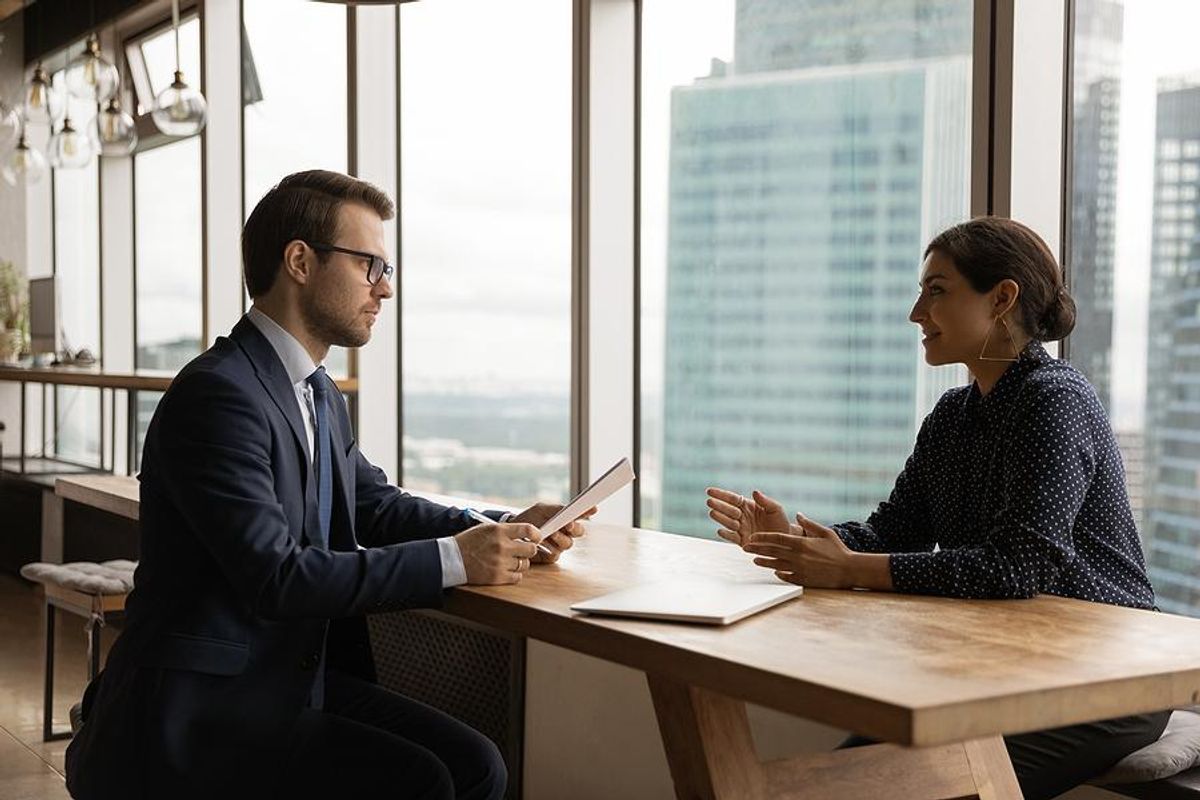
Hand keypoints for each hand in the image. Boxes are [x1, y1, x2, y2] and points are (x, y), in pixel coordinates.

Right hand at [453, 522, 541, 584]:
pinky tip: (506, 570)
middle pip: (531, 549)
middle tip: (522, 551)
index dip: (536, 535)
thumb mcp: (486, 528)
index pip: (528, 530)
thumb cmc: (468, 542)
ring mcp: (500, 562)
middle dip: (529, 550)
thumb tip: (526, 534)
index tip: (536, 538)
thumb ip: (506, 530)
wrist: (452, 559)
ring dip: (520, 563)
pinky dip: (514, 575)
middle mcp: (502, 546)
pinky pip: (518, 577)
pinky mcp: (498, 577)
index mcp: (499, 531)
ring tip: (508, 561)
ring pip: (525, 564)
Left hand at [512, 502, 595, 563]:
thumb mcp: (541, 509)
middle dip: (575, 528)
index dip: (588, 511)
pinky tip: (540, 545)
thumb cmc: (529, 518)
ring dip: (559, 538)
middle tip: (568, 525)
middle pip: (579, 532)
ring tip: (549, 534)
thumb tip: (570, 509)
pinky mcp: (549, 557)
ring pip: (567, 544)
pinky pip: (554, 555)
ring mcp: (558, 546)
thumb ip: (556, 509)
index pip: (581, 515)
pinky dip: (547, 550)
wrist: (514, 532)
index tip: (592, 508)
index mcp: (566, 519)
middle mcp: (565, 533)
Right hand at [705, 487, 789, 547]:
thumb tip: (754, 492)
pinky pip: (732, 538)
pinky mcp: (742, 542)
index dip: (721, 495)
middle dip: (719, 506)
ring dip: (720, 518)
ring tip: (712, 513)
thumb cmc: (780, 522)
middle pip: (727, 510)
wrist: (785, 541)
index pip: (732, 499)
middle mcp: (742, 517)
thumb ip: (765, 501)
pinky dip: (726, 535)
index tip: (709, 491)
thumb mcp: (775, 509)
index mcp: (748, 506)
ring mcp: (741, 529)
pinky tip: (720, 531)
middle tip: (709, 501)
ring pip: (728, 523)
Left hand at [743, 512, 857, 588]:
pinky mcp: (804, 580)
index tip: (753, 537)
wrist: (849, 570)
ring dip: (764, 562)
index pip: (777, 538)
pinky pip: (787, 576)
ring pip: (776, 565)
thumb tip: (798, 514)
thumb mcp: (825, 532)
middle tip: (745, 548)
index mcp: (802, 543)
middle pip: (772, 551)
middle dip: (757, 549)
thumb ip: (809, 523)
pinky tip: (774, 571)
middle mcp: (798, 556)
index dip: (763, 537)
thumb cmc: (838, 550)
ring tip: (754, 560)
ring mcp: (800, 569)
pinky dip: (779, 573)